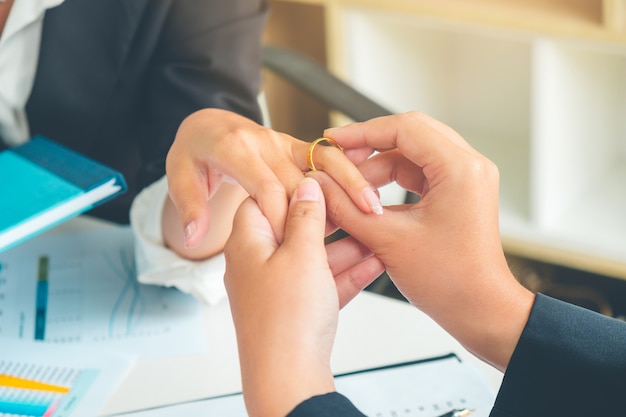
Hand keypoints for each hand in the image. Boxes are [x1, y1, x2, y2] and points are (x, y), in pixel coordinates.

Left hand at [164, 108, 378, 258]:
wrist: (206, 124)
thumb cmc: (194, 153)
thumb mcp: (180, 176)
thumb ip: (191, 208)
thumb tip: (192, 238)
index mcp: (236, 150)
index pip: (266, 189)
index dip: (283, 218)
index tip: (299, 249)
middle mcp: (265, 143)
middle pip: (301, 179)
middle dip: (330, 203)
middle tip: (360, 227)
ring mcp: (284, 143)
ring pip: (325, 161)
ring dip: (352, 183)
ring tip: (375, 209)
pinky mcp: (298, 148)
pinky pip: (329, 157)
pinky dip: (351, 172)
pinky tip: (370, 191)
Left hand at [224, 178, 382, 416]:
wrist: (288, 382)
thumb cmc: (286, 319)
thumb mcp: (301, 255)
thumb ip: (305, 217)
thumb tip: (306, 186)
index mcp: (248, 243)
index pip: (263, 198)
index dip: (293, 187)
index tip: (323, 181)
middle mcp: (257, 264)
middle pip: (293, 229)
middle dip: (329, 220)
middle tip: (356, 206)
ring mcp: (276, 290)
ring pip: (312, 259)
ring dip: (345, 248)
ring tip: (376, 234)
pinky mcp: (293, 312)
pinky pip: (321, 285)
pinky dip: (345, 275)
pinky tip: (375, 264)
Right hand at [312, 112, 534, 370]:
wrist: (480, 310)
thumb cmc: (450, 282)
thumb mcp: (388, 241)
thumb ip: (346, 209)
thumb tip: (319, 186)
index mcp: (460, 169)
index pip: (404, 128)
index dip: (363, 131)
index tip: (334, 140)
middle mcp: (468, 166)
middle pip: (410, 135)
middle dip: (370, 146)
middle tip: (338, 158)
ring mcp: (465, 178)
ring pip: (412, 155)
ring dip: (379, 167)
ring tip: (347, 186)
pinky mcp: (457, 193)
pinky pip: (419, 173)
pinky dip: (391, 181)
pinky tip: (367, 196)